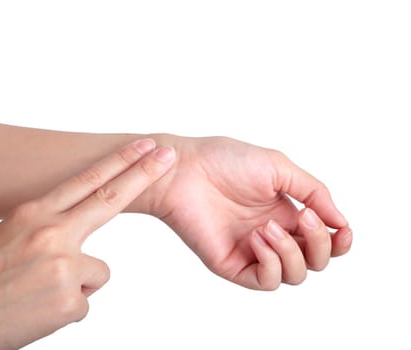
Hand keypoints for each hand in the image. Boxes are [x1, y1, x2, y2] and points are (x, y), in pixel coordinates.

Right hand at [0, 139, 174, 348]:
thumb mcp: (10, 238)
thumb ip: (49, 231)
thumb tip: (76, 242)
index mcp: (33, 213)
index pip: (85, 180)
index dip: (119, 161)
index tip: (145, 146)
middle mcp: (52, 232)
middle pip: (111, 199)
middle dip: (143, 174)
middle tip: (168, 156)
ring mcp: (63, 265)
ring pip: (96, 271)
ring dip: (75, 285)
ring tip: (36, 295)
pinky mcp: (70, 300)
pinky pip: (84, 302)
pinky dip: (64, 310)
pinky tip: (36, 312)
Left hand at [141, 135, 351, 289]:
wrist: (184, 168)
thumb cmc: (224, 161)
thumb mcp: (279, 168)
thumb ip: (314, 191)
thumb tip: (341, 221)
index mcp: (285, 213)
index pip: (323, 241)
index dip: (340, 241)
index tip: (341, 228)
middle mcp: (272, 235)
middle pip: (314, 261)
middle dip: (320, 244)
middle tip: (303, 218)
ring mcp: (252, 251)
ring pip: (294, 276)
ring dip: (292, 253)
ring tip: (268, 226)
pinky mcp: (231, 263)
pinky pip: (265, 281)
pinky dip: (271, 262)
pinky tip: (258, 237)